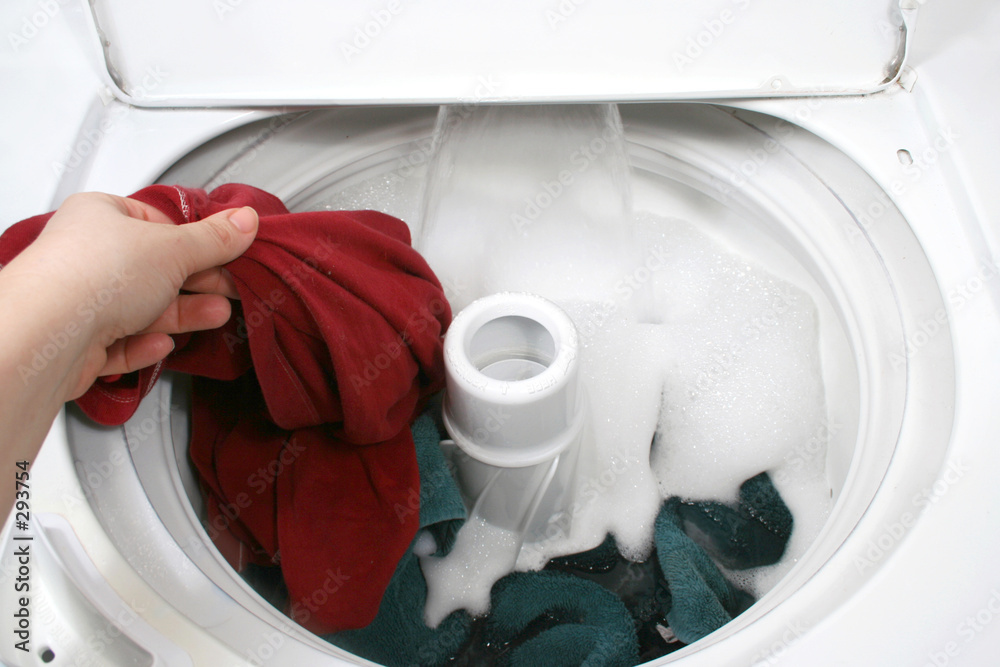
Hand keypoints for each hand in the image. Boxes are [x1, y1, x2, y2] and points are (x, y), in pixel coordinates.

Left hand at [1, 191, 257, 399]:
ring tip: (215, 314)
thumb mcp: (174, 248)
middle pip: (156, 269)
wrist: (49, 335)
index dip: (196, 239)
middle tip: (230, 287)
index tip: (227, 251)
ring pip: (143, 308)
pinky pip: (122, 342)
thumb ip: (215, 239)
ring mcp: (81, 301)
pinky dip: (146, 344)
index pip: (158, 223)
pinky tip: (161, 345)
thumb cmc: (94, 277)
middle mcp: (87, 256)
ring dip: (182, 314)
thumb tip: (244, 221)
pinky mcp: (79, 344)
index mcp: (101, 216)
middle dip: (197, 282)